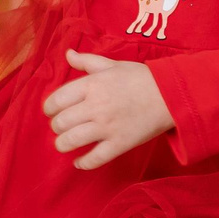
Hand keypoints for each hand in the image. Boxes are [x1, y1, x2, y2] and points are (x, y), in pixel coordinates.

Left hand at [43, 50, 171, 170]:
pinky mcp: (119, 144)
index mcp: (92, 85)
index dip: (48, 108)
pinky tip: (78, 162)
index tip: (51, 111)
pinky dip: (82, 163)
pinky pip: (94, 159)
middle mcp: (96, 106)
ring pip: (71, 141)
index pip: (56, 100)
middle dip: (56, 126)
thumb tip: (68, 54)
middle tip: (61, 126)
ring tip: (64, 143)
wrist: (170, 94)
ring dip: (62, 144)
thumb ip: (87, 61)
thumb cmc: (140, 78)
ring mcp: (107, 127)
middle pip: (60, 122)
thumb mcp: (112, 65)